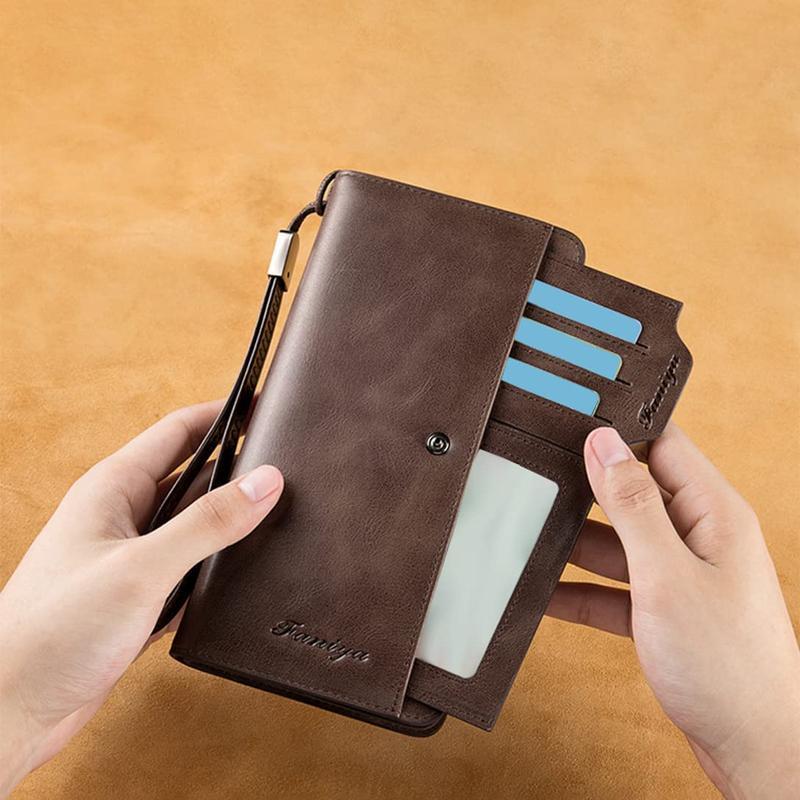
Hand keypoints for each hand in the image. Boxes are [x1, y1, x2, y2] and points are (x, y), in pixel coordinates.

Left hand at [0, 401, 283, 796]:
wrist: (12, 710)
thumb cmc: (54, 631)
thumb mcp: (142, 568)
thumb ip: (207, 523)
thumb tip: (266, 481)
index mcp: (114, 489)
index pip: (180, 431)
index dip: (224, 414)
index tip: (268, 408)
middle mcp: (123, 517)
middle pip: (194, 478)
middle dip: (238, 471)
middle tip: (288, 469)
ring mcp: (131, 558)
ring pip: (195, 526)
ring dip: (230, 524)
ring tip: (279, 519)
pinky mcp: (139, 598)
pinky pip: (191, 569)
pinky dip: (217, 569)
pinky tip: (245, 576)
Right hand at [546, 424, 799, 798]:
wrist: (754, 750)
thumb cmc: (727, 665)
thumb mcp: (666, 575)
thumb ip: (632, 506)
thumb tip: (602, 444)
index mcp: (714, 512)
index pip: (663, 445)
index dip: (617, 430)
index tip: (569, 420)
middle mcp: (700, 536)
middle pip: (633, 493)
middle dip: (586, 490)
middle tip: (537, 482)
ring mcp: (682, 574)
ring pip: (618, 542)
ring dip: (577, 545)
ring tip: (529, 539)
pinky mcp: (666, 610)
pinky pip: (615, 587)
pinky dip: (582, 590)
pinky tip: (544, 594)